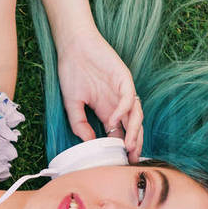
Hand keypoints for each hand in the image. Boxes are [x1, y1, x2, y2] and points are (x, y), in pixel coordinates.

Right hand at [56, 24, 143, 162]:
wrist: (73, 46)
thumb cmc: (71, 72)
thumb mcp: (72, 103)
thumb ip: (79, 123)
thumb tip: (88, 143)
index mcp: (106, 109)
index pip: (120, 132)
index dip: (122, 147)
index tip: (120, 162)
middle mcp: (117, 103)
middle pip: (132, 127)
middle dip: (134, 143)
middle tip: (131, 159)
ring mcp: (122, 91)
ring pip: (136, 115)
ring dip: (134, 131)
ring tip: (129, 145)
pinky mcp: (124, 78)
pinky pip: (128, 98)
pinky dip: (122, 111)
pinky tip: (112, 121)